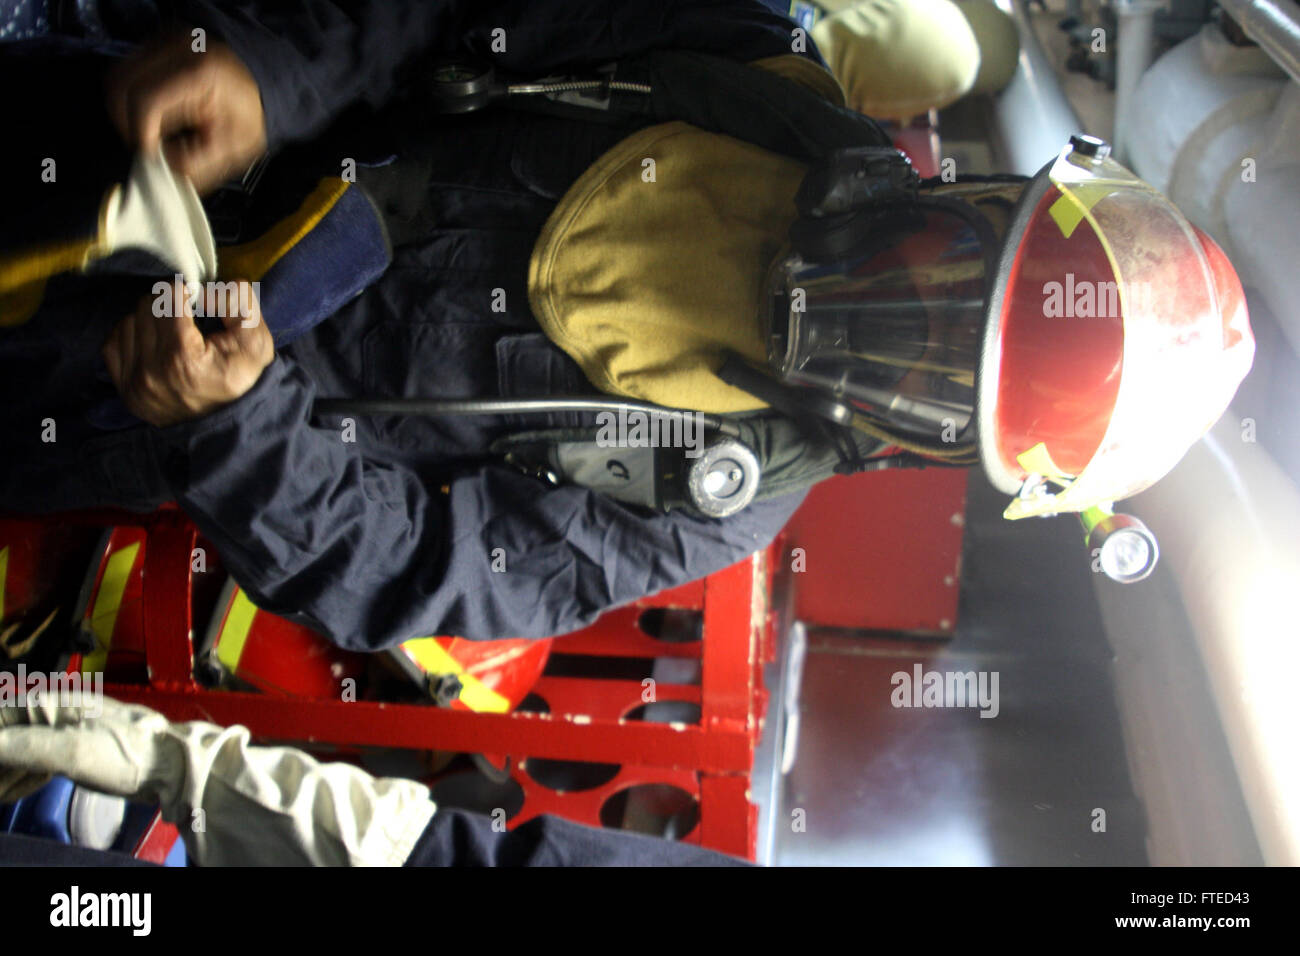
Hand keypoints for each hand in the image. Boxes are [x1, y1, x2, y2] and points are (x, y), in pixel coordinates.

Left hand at [103, 280, 273, 426]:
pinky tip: (153, 345)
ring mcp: (133, 382)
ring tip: (172, 334)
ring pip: (129, 320)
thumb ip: (237, 303)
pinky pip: (113, 342)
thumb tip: (204, 290)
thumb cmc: (241, 378)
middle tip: (186, 318)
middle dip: (167, 305)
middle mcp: (150, 370)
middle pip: (147, 305)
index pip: (168, 296)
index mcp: (182, 356)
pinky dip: (132, 336)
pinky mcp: (123, 390)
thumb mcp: (256, 340)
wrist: (227, 423)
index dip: (186, 292)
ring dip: (150, 320)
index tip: (196, 302)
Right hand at [106, 35, 267, 194]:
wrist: (260, 88)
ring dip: (127, 111)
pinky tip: (155, 114)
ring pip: (118, 79)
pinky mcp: (155, 45)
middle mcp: (177, 48)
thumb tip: (157, 170)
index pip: (145, 100)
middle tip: (149, 145)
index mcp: (199, 72)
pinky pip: (127, 74)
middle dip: (128, 123)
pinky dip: (132, 99)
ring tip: (154, 131)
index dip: (140, 133)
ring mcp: (164, 41)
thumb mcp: (230, 149)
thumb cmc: (249, 115)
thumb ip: (192, 164)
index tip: (149, 155)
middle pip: (121, 86)